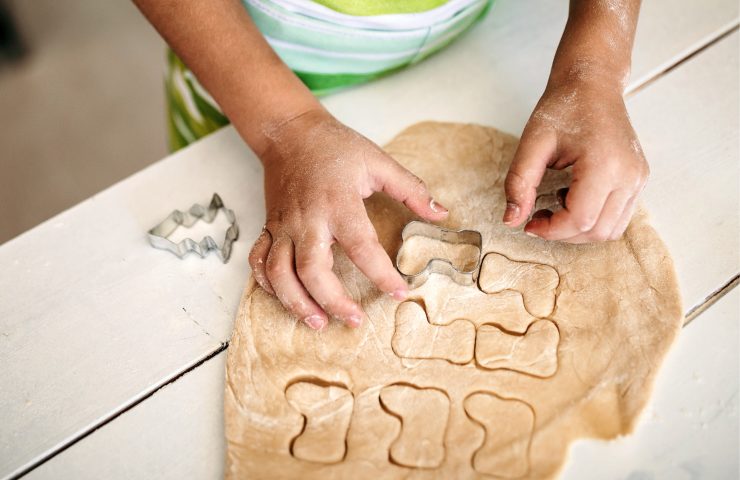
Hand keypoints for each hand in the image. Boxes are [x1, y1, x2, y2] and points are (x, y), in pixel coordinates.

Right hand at [248, 108, 447, 329]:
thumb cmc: (335, 146)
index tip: (399, 292)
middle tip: (355, 320)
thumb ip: (411, 189)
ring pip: (280, 273)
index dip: (381, 274)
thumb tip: (441, 214)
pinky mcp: (269, 227)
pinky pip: (259, 261)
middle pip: (313, 270)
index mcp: (338, 202)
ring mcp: (283, 225)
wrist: (289, 132)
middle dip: (333, 301)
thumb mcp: (378, 161)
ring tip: (318, 322)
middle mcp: (307, 218)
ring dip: (296, 302)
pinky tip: (286, 298)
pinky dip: (267, 284)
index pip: (362, 247)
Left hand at [502, 78, 648, 242]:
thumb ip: (519, 183)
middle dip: (563, 233)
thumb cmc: (564, 107)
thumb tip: (511, 220)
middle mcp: (630, 175)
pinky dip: (592, 219)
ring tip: (556, 205)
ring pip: (611, 230)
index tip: (528, 223)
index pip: (580, 219)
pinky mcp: (638, 180)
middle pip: (598, 231)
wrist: (592, 85)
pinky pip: (617, 217)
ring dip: (578, 229)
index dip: (550, 230)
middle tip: (537, 217)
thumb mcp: (532, 142)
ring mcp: (638, 179)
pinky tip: (572, 198)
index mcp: (605, 164)